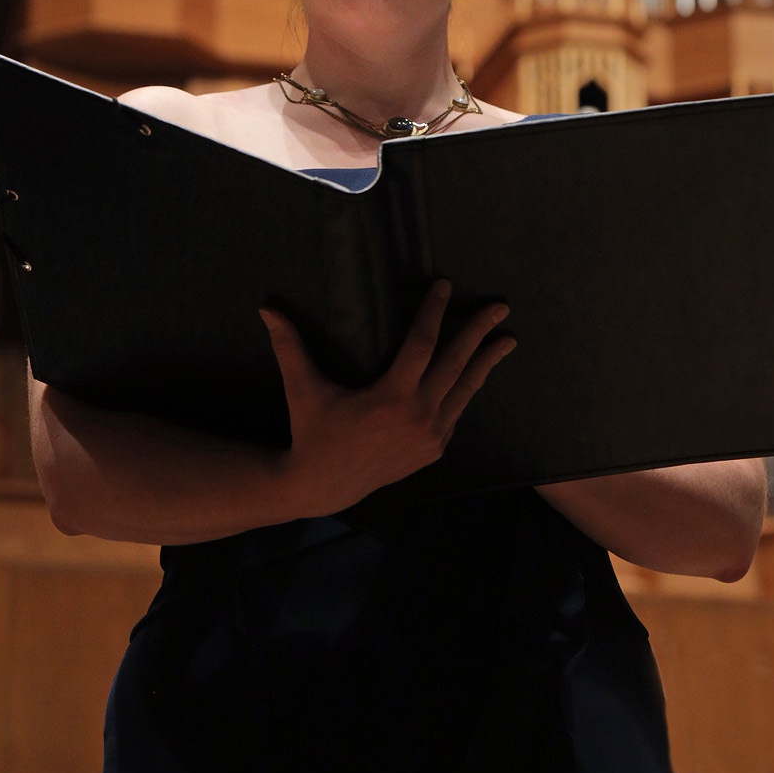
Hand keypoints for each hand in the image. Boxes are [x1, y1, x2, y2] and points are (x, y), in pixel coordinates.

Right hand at [260, 281, 515, 514]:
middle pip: (456, 364)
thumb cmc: (312, 431)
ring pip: (465, 390)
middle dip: (478, 332)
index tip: (444, 286)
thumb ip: (289, 346)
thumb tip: (266, 307)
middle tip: (499, 306)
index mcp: (390, 398)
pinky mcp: (433, 451)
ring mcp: (430, 437)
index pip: (421, 344)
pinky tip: (476, 374)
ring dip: (486, 363)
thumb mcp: (302, 388)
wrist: (323, 487)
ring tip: (507, 340)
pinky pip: (455, 413)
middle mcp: (418, 417)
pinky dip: (467, 390)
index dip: (434, 312)